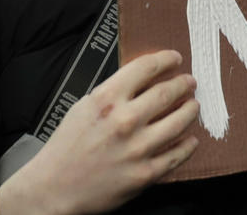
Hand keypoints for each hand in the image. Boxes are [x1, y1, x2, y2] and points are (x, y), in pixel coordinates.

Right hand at [0, 50, 198, 214]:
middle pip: (168, 91)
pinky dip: (188, 144)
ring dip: (191, 110)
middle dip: (184, 83)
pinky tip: (190, 139)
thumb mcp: (85, 106)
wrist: (53, 188)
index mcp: (107, 99)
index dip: (166, 59)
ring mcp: (137, 148)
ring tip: (193, 106)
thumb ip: (115, 91)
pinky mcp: (144, 173)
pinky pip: (177, 154)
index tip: (175, 59)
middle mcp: (124, 120)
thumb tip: (145, 79)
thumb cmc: (67, 147)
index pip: (146, 67)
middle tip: (189, 82)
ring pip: (180, 121)